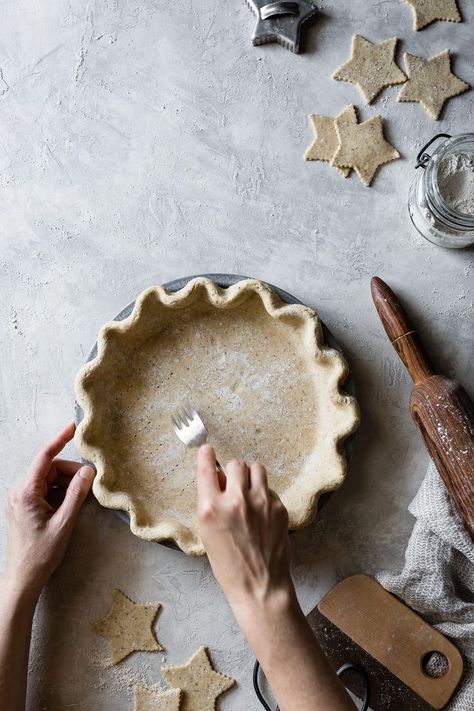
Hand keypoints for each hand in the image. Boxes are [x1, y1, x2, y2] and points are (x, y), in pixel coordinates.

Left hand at [3, 422, 94, 599]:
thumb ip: (76, 494)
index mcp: (26, 492)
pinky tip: (71, 505)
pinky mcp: (26, 505)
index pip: (45, 457)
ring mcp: (22, 498)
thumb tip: (88, 471)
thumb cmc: (41, 553)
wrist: (23, 577)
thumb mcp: (64, 522)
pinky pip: (46, 490)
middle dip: (71, 473)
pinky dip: (61, 493)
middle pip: (50, 468)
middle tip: (90, 484)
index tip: (73, 427)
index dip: (60, 440)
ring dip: (67, 484)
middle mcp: (20, 491)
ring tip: (81, 499)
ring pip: (50, 479)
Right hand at [196, 445, 294, 618]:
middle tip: (233, 485)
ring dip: (250, 477)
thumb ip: (211, 503)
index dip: (206, 456)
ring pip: (256, 468)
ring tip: (249, 494)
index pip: (207, 468)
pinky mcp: (278, 507)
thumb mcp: (207, 534)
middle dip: (234, 472)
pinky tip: (261, 513)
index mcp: (211, 508)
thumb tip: (219, 479)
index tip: (207, 451)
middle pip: (236, 464)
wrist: (260, 586)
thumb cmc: (229, 566)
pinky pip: (269, 488)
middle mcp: (236, 500)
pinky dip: (264, 495)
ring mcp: (260, 502)